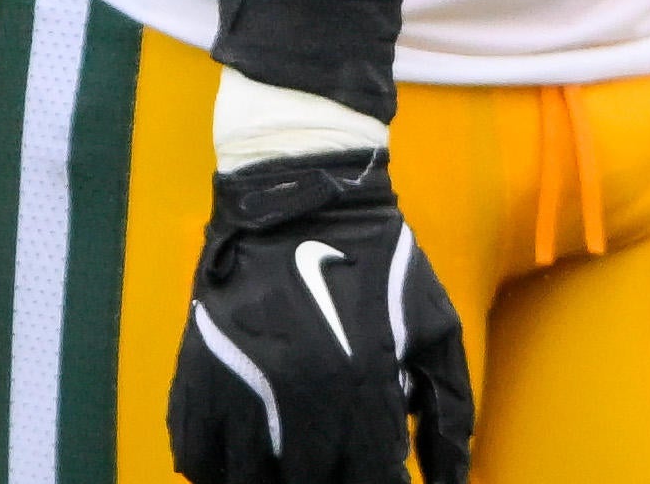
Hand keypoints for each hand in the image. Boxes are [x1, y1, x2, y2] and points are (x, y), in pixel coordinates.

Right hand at [168, 148, 471, 483]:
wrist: (301, 195)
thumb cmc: (379, 262)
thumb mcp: (434, 328)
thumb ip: (448, 412)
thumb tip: (454, 481)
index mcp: (360, 385)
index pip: (370, 479)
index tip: (388, 478)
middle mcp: (295, 396)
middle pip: (310, 483)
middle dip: (330, 480)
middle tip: (342, 463)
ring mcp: (237, 389)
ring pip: (248, 481)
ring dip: (276, 476)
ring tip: (296, 457)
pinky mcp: (195, 378)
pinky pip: (196, 458)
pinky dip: (219, 468)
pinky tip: (250, 452)